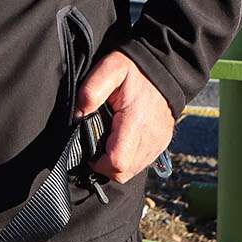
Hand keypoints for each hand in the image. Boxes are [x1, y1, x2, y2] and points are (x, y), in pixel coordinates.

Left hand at [74, 51, 174, 183]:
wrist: (164, 69)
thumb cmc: (134, 69)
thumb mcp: (109, 69)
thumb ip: (91, 91)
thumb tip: (77, 116)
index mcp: (135, 122)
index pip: (117, 163)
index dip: (98, 164)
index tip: (87, 153)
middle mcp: (151, 137)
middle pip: (124, 172)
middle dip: (105, 166)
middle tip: (94, 148)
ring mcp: (159, 142)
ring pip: (133, 171)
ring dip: (117, 164)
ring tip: (106, 143)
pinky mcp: (162, 143)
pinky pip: (143, 162)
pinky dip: (129, 158)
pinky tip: (119, 141)